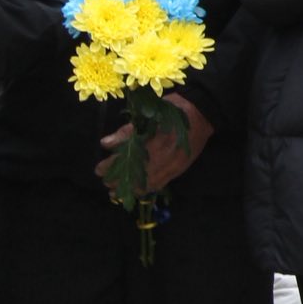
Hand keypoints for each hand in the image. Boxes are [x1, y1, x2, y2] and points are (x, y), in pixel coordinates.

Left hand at [95, 91, 213, 190]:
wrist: (203, 114)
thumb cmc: (173, 110)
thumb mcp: (149, 114)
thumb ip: (127, 131)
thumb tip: (106, 143)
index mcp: (154, 142)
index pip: (126, 159)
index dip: (111, 166)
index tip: (99, 170)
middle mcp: (164, 157)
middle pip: (135, 176)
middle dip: (119, 182)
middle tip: (106, 184)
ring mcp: (173, 165)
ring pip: (148, 184)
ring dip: (130, 190)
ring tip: (116, 194)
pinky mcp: (179, 168)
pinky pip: (161, 183)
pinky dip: (147, 189)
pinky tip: (138, 191)